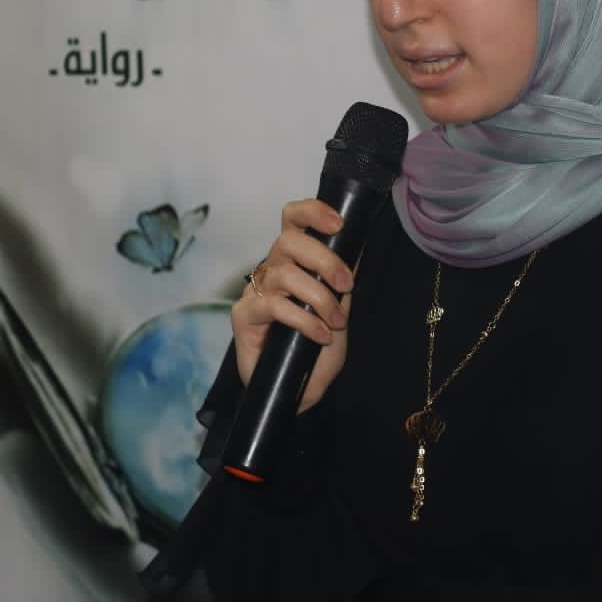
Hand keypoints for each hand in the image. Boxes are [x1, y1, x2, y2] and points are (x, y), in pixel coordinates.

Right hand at [232, 198, 354, 411]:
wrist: (301, 390)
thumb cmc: (318, 349)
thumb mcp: (340, 309)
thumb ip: (342, 280)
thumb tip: (358, 248)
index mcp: (293, 260)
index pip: (293, 220)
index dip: (312, 212)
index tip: (338, 224)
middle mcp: (271, 270)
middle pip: (288, 241)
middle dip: (324, 260)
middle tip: (346, 285)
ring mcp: (254, 292)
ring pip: (284, 274)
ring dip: (319, 298)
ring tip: (336, 322)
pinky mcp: (243, 316)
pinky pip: (274, 305)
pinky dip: (304, 320)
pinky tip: (320, 335)